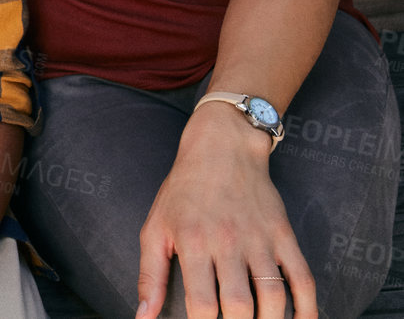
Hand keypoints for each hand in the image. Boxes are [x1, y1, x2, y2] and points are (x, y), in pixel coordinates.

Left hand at [136, 107, 314, 318]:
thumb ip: (150, 275)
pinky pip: (303, 279)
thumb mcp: (155, 228)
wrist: (221, 150)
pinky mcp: (284, 235)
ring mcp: (260, 239)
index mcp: (193, 242)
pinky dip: (307, 308)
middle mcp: (227, 242)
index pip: (201, 303)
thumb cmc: (182, 193)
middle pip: (239, 305)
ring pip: (273, 296)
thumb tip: (143, 316)